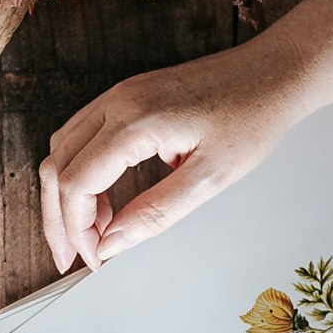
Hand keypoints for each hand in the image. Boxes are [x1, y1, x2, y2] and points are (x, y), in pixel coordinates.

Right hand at [38, 0, 332, 274]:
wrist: (275, 71)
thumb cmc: (252, 118)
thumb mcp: (210, 178)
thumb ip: (155, 213)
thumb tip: (112, 244)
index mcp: (134, 122)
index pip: (75, 183)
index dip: (77, 229)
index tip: (95, 260)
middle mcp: (116, 102)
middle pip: (57, 166)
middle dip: (57, 219)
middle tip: (71, 258)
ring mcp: (118, 96)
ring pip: (63, 151)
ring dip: (65, 197)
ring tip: (89, 235)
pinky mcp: (126, 97)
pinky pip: (82, 138)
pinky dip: (80, 175)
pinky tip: (102, 203)